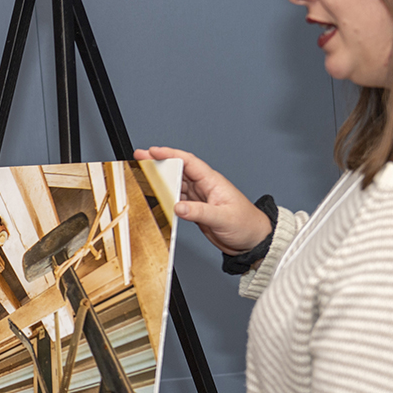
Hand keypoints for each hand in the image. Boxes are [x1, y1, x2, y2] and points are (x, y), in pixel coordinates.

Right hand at [134, 147, 270, 253]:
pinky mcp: (196, 209)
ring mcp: (200, 197)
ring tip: (142, 174)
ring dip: (159, 179)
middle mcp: (205, 186)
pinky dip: (165, 195)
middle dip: (159, 162)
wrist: (253, 241)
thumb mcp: (223, 218)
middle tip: (140, 158)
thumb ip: (199, 212)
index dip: (170, 154)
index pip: (188, 162)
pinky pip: (177, 198)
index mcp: (212, 182)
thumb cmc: (246, 225)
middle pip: (178, 169)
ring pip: (175, 183)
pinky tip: (155, 195)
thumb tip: (177, 206)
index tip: (153, 151)